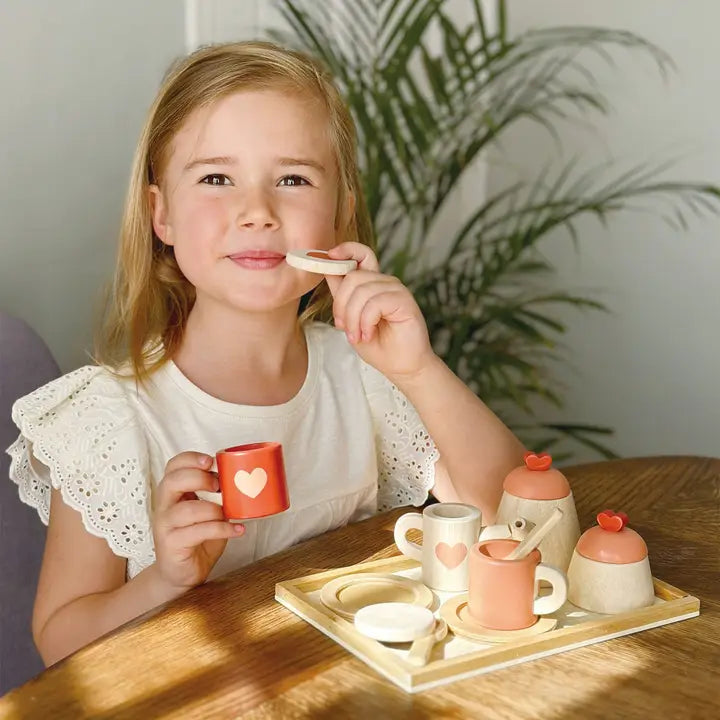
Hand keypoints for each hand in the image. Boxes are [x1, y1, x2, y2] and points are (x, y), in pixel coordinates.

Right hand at [152, 452, 243, 592]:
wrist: (182, 573)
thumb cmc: (197, 537)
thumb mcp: (207, 511)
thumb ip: (217, 495)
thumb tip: (244, 479)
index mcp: (172, 492)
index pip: (173, 466)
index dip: (190, 459)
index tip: (211, 461)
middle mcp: (164, 506)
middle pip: (172, 482)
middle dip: (198, 478)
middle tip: (219, 485)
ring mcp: (165, 526)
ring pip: (186, 510)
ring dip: (213, 509)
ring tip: (230, 513)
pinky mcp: (171, 545)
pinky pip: (198, 532)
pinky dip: (222, 529)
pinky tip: (237, 530)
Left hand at [325, 243, 436, 381]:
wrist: (402, 366)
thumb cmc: (379, 346)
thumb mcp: (350, 319)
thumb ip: (341, 295)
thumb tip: (326, 269)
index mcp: (372, 284)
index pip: (361, 254)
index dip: (345, 250)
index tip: (330, 256)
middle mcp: (385, 282)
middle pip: (353, 277)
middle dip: (341, 306)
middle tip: (344, 328)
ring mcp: (396, 289)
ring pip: (361, 291)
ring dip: (353, 319)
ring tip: (357, 336)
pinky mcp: (405, 300)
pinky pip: (375, 303)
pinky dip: (366, 322)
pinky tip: (369, 334)